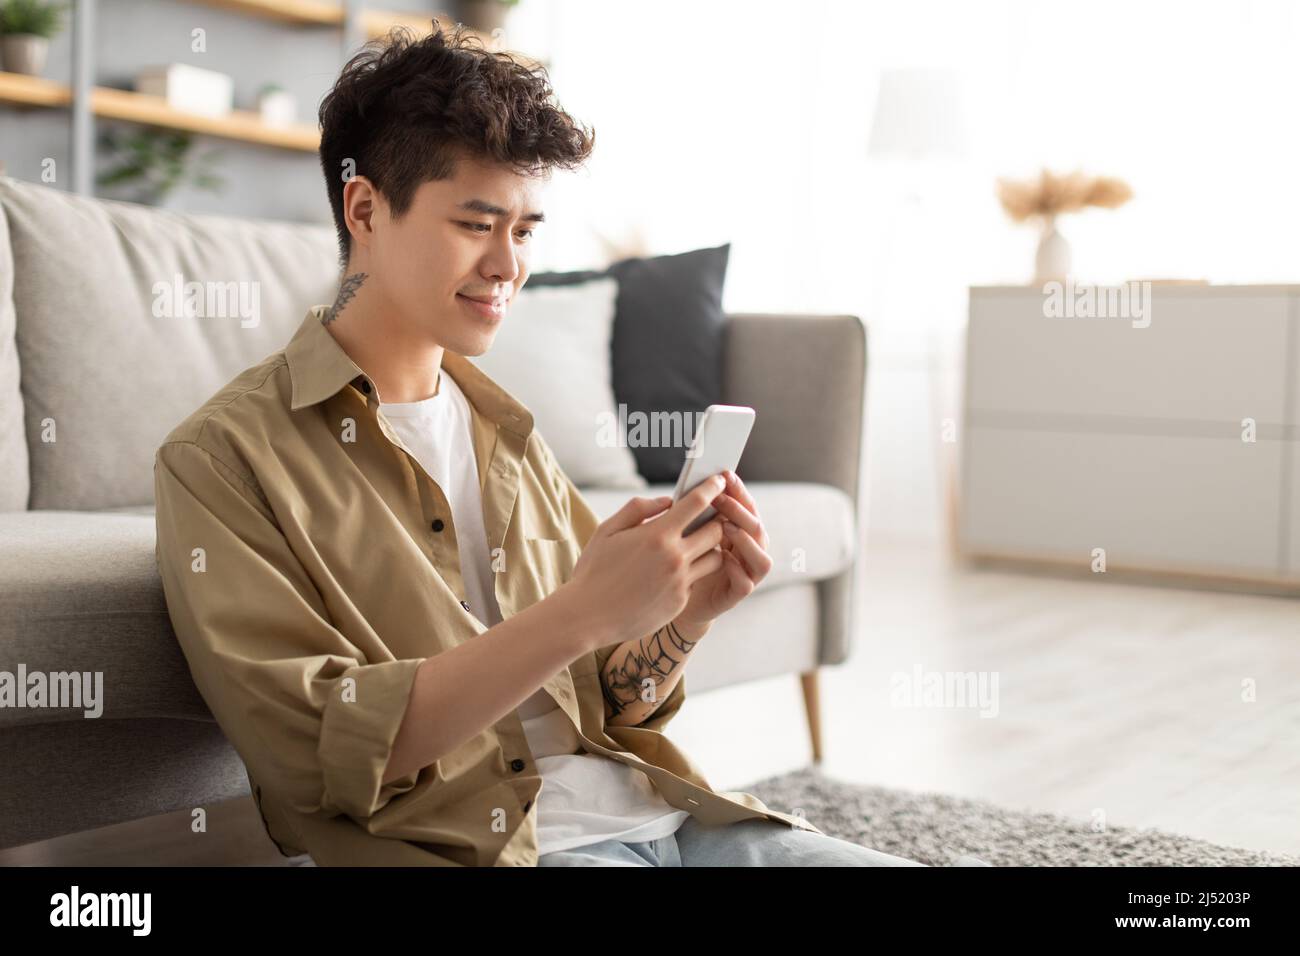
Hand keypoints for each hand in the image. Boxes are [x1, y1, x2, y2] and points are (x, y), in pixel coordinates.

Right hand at [566, 475, 727, 649]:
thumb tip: (667, 501)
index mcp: (657, 535)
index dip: (713, 487)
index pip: (697, 503)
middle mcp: (674, 558)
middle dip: (718, 519)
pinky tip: (676, 570)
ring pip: (716, 557)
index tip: (720, 480)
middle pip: (716, 530)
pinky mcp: (680, 602)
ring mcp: (680, 582)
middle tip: (714, 513)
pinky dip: (693, 571)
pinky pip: (698, 580)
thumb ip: (637, 509)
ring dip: (711, 547)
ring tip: (698, 542)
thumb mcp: (607, 530)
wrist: (588, 617)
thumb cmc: (594, 571)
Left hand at [674, 469, 771, 630]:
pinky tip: (724, 558)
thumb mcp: (685, 533)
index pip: (747, 508)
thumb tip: (692, 486)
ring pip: (762, 557)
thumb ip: (693, 513)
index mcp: (738, 533)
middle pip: (757, 528)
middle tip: (720, 498)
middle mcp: (747, 552)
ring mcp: (745, 575)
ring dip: (747, 540)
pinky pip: (746, 583)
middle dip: (740, 510)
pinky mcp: (734, 596)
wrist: (671, 599)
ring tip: (726, 527)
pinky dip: (738, 570)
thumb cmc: (678, 561)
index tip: (725, 474)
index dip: (739, 491)